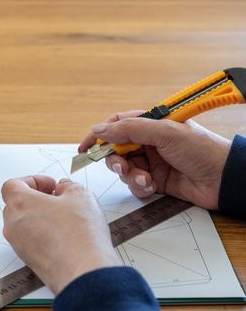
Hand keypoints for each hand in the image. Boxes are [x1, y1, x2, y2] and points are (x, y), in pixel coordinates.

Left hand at [1, 176, 120, 294]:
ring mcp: (18, 244)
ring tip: (64, 218)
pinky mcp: (28, 259)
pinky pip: (30, 240)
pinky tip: (64, 235)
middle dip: (36, 199)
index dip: (31, 181)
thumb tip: (64, 188)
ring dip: (39, 217)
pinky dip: (42, 234)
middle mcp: (13, 224)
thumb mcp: (80, 195)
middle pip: (16, 204)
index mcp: (19, 203)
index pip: (12, 185)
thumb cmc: (78, 234)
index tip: (49, 185)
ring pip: (22, 224)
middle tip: (57, 200)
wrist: (83, 272)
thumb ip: (68, 186)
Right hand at [79, 110, 231, 209]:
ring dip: (130, 176)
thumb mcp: (164, 132)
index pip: (117, 125)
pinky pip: (135, 185)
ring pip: (124, 169)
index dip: (100, 135)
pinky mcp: (156, 181)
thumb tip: (99, 130)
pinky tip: (152, 187)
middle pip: (117, 150)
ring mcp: (152, 162)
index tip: (86, 147)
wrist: (224, 179)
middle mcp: (149, 142)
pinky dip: (139, 187)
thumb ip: (129, 129)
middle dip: (116, 161)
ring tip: (145, 179)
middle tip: (122, 168)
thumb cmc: (201, 149)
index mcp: (151, 124)